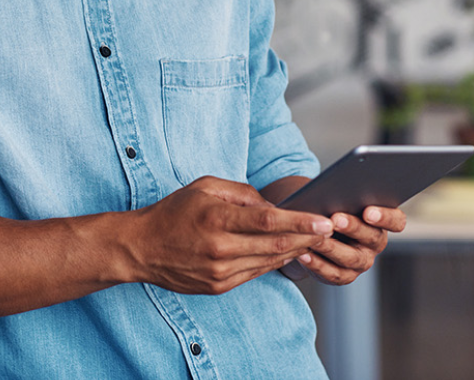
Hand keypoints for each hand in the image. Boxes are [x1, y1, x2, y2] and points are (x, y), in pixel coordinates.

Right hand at [128, 176, 335, 294]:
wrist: (142, 248)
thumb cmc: (175, 211)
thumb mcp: (204, 186)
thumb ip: (241, 192)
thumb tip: (271, 205)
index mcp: (216, 218)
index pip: (268, 221)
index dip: (299, 222)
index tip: (324, 220)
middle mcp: (220, 248)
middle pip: (275, 245)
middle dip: (307, 238)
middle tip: (330, 229)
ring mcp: (220, 272)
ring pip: (269, 262)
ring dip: (296, 251)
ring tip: (316, 240)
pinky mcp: (219, 287)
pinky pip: (256, 273)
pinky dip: (275, 262)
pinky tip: (289, 252)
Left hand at [281, 205, 406, 285]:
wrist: (317, 230)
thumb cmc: (331, 207)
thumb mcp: (339, 199)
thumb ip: (343, 195)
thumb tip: (334, 189)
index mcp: (382, 222)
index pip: (396, 221)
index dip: (385, 217)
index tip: (368, 211)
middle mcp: (376, 243)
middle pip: (372, 237)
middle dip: (353, 227)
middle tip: (335, 219)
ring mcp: (362, 262)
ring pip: (351, 258)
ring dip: (332, 247)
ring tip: (316, 237)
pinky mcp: (345, 276)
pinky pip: (333, 273)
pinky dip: (317, 264)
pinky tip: (304, 254)